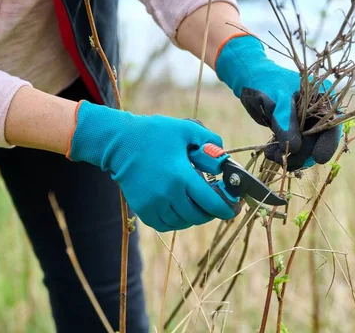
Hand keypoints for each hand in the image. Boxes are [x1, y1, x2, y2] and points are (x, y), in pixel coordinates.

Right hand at [66, 101, 238, 231]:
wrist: (120, 143)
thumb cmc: (154, 133)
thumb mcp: (185, 129)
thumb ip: (209, 141)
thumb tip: (223, 159)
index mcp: (181, 176)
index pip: (211, 203)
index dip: (226, 209)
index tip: (234, 208)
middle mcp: (167, 195)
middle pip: (198, 216)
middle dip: (212, 212)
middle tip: (217, 203)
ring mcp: (153, 205)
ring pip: (183, 222)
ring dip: (195, 216)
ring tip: (199, 204)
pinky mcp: (143, 210)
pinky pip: (166, 225)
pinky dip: (177, 220)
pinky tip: (181, 208)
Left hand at [215, 33, 340, 170]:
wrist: (250, 79)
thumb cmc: (266, 81)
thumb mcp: (278, 99)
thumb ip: (286, 121)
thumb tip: (294, 147)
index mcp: (322, 98)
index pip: (332, 124)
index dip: (328, 142)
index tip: (318, 157)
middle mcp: (318, 113)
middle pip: (319, 142)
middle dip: (302, 153)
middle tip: (280, 156)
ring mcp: (306, 124)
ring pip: (306, 149)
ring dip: (290, 156)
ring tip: (270, 153)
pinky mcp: (294, 132)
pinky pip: (294, 149)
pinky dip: (284, 154)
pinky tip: (270, 152)